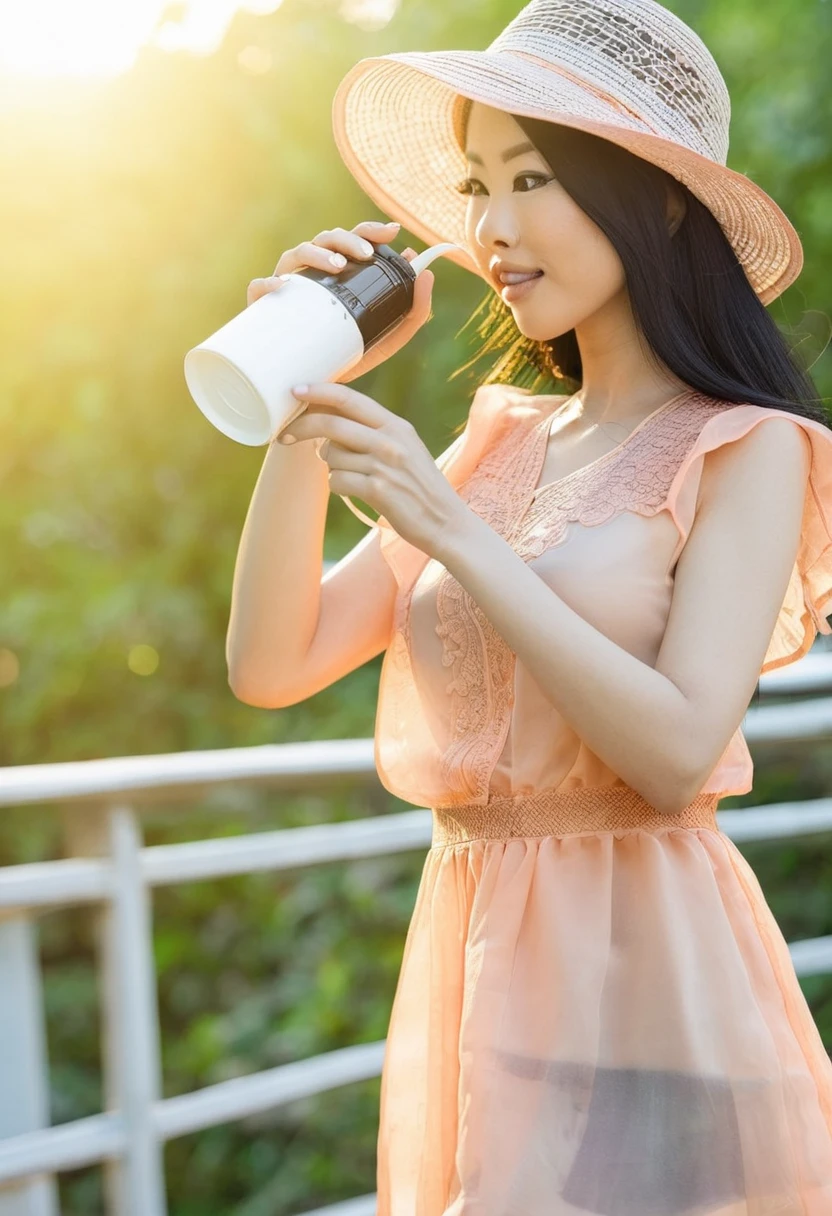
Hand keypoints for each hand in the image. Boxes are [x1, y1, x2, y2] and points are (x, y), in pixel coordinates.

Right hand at [246, 221, 433, 383]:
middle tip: (367, 255)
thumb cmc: (348, 359)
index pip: (350, 240)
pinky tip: (284, 285)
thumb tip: (427, 275)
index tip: (392, 232)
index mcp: (336, 274)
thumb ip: (413, 312)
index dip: (369, 230)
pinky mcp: (261, 310)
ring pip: (295, 254)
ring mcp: (284, 287)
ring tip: (339, 267)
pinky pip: (259, 288)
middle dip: (347, 240)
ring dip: (317, 254)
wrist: (312, 391)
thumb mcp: (388, 340)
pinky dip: (269, 283)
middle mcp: (310, 274)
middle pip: (325, 240)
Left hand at [277, 382, 467, 554]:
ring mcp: (384, 464)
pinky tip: (357, 491)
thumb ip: (373, 433)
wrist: (446, 523)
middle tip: (283, 436)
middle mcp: (390, 440)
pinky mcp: (378, 489)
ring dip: (332, 467)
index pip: (349, 398)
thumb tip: (326, 427)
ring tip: (354, 477)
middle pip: (331, 423)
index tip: (294, 390)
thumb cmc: (419, 488)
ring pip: (331, 456)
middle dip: (300, 427)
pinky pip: (337, 480)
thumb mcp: (404, 449)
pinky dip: (339, 486)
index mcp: (396, 425)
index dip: (318, 392)